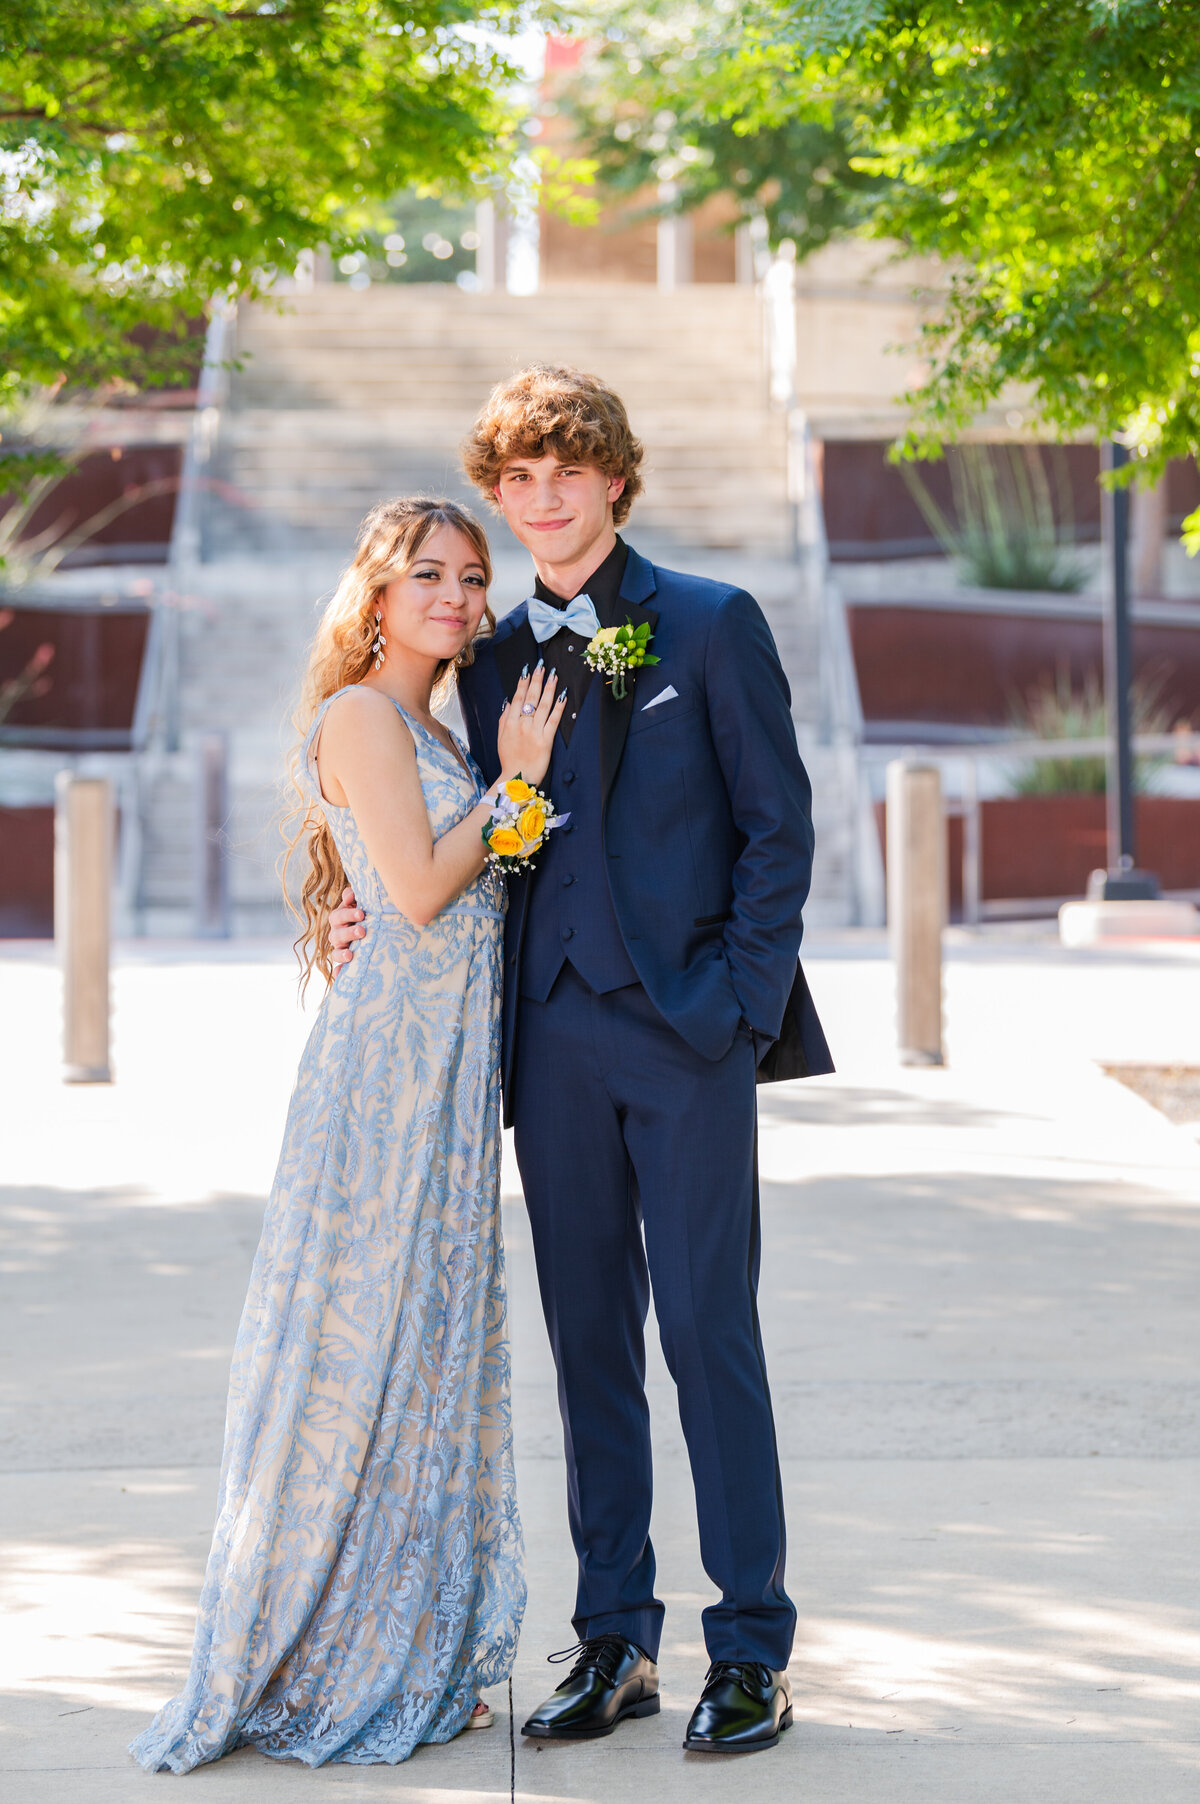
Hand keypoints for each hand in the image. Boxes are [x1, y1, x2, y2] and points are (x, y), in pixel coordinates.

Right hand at [329, 885, 364, 972]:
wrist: (378, 932)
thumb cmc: (368, 915)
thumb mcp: (362, 905)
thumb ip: (354, 898)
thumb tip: (350, 893)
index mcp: (340, 919)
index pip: (338, 916)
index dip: (348, 914)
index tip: (361, 914)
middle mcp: (337, 934)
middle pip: (336, 934)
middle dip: (348, 933)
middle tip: (362, 931)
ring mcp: (340, 949)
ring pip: (336, 952)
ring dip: (342, 954)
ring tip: (351, 955)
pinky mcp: (345, 964)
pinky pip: (339, 970)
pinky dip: (338, 973)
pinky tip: (339, 975)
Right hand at [496, 664, 567, 788]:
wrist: (516, 778)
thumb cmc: (509, 759)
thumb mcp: (500, 738)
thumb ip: (504, 718)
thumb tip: (508, 701)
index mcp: (509, 723)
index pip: (517, 697)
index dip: (523, 682)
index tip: (527, 670)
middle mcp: (521, 725)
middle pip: (530, 697)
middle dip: (537, 680)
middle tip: (542, 666)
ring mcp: (534, 732)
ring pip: (543, 705)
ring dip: (549, 688)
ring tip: (554, 675)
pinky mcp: (546, 740)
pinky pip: (553, 720)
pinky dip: (559, 707)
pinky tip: (564, 695)